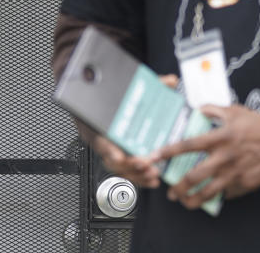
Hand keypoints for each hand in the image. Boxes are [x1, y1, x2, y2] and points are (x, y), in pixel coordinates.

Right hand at [80, 74, 179, 189]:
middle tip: (146, 164)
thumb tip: (170, 81)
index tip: (119, 156)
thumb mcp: (127, 85)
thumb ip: (150, 83)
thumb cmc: (107, 94)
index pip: (99, 138)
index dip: (109, 150)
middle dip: (129, 166)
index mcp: (97, 123)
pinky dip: (138, 176)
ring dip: (136, 174)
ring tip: (153, 173)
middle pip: (110, 160)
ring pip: (118, 169)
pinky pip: (125, 170)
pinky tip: (151, 178)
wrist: (89, 95)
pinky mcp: (117, 154)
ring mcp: (108, 148)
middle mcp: (100, 138)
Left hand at [151, 104, 259, 208]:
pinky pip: (227, 193)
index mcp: (220, 137)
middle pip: (194, 176)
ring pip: (208, 191)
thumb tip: (198, 108)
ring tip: (185, 202)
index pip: (188, 145)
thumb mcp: (236, 111)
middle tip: (170, 193)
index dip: (169, 151)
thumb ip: (214, 110)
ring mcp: (235, 173)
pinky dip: (218, 196)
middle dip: (178, 187)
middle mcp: (224, 157)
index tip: (154, 157)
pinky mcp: (245, 184)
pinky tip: (211, 197)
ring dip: (193, 199)